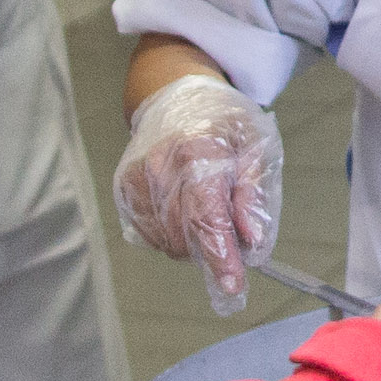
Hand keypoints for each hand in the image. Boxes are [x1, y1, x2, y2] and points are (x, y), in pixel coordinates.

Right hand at [113, 74, 284, 313]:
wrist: (175, 95)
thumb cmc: (223, 121)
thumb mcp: (256, 146)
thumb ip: (254, 194)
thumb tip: (252, 240)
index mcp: (198, 151)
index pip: (207, 218)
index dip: (221, 258)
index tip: (234, 285)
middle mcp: (160, 167)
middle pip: (187, 237)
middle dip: (215, 249)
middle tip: (235, 234)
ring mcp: (136, 180)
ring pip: (168, 242)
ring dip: (194, 243)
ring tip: (208, 212)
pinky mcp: (124, 190)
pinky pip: (151, 235)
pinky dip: (173, 235)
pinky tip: (184, 209)